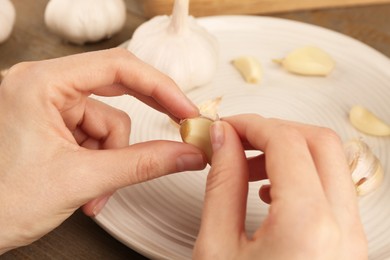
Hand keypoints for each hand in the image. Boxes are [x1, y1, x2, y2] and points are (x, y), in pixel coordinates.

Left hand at [0, 49, 206, 252]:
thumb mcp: (81, 180)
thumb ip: (143, 164)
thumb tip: (184, 153)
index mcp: (40, 83)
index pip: (118, 67)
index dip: (160, 87)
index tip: (185, 108)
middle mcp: (43, 87)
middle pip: (115, 91)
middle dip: (139, 123)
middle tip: (174, 129)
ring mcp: (48, 107)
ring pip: (107, 125)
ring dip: (112, 160)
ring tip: (96, 191)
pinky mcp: (52, 127)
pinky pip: (95, 138)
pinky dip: (100, 165)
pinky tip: (87, 189)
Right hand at [193, 114, 366, 259]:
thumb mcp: (216, 249)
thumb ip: (222, 186)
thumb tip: (224, 140)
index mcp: (307, 226)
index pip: (287, 142)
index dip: (252, 124)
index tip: (227, 127)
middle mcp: (342, 230)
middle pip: (321, 143)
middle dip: (275, 131)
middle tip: (239, 138)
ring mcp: (352, 239)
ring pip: (332, 165)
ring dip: (289, 152)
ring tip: (248, 165)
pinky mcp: (348, 246)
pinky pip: (333, 192)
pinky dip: (301, 177)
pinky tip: (270, 190)